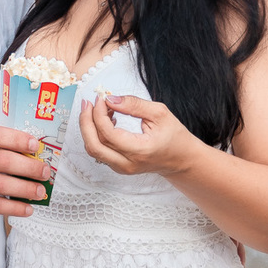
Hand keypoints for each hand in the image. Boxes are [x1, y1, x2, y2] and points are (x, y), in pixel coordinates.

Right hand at [0, 125, 51, 216]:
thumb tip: (25, 154)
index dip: (18, 139)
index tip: (36, 145)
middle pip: (2, 160)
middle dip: (29, 167)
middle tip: (45, 172)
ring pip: (0, 184)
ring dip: (25, 189)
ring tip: (40, 192)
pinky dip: (12, 207)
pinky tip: (26, 209)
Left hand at [78, 92, 203, 178]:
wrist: (181, 159)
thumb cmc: (174, 137)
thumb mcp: (159, 113)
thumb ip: (134, 104)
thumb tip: (111, 99)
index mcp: (140, 151)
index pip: (108, 134)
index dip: (99, 114)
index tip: (101, 99)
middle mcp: (127, 163)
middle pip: (94, 145)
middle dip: (86, 122)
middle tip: (89, 103)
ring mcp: (121, 168)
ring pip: (93, 149)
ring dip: (90, 128)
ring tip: (100, 109)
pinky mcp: (118, 166)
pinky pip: (100, 151)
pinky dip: (97, 134)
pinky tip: (107, 120)